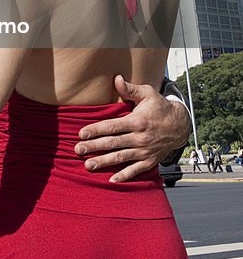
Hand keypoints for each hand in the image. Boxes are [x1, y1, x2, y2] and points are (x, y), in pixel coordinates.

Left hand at [74, 75, 190, 182]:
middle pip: (113, 143)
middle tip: (78, 150)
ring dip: (104, 162)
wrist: (180, 125)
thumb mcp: (147, 93)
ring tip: (88, 165)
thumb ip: (130, 89)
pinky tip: (112, 180)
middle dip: (94, 147)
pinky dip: (125, 176)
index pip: (112, 126)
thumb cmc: (160, 107)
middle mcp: (140, 137)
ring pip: (121, 157)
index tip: (81, 133)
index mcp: (137, 121)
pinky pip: (136, 170)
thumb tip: (116, 78)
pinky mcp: (150, 161)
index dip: (96, 130)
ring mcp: (145, 151)